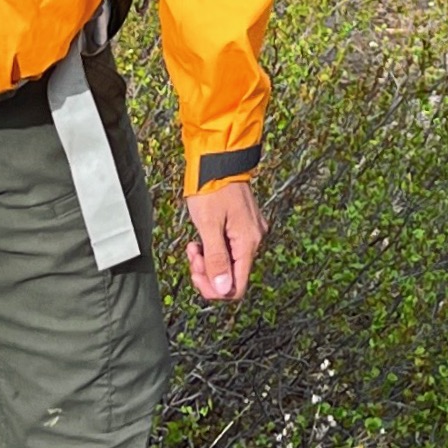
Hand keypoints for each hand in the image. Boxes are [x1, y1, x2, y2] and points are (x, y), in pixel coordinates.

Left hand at [184, 179, 264, 304]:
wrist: (218, 158)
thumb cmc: (211, 187)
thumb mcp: (208, 225)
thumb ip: (216, 259)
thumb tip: (223, 288)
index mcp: (248, 242)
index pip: (237, 286)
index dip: (215, 289)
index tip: (196, 274)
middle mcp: (254, 239)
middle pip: (232, 275)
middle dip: (209, 272)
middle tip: (193, 256)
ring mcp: (250, 231)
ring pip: (229, 261)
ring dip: (209, 259)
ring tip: (195, 245)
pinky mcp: (243, 224)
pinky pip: (230, 247)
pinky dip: (214, 247)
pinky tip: (202, 238)